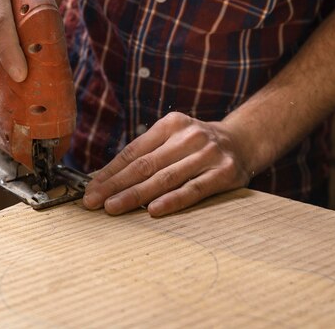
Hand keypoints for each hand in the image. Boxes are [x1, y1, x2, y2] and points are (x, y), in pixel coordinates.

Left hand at [82, 112, 252, 216]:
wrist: (244, 141)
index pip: (134, 151)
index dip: (110, 171)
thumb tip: (105, 179)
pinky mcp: (224, 173)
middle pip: (145, 165)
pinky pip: (194, 189)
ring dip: (136, 194)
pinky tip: (153, 210)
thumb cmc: (198, 146)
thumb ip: (147, 155)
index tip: (90, 189)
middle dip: (115, 185)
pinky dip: (173, 200)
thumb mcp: (175, 139)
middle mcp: (189, 136)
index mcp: (171, 125)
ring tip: (114, 207)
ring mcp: (208, 154)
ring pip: (166, 178)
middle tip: (93, 201)